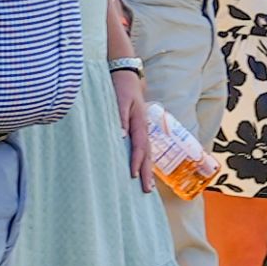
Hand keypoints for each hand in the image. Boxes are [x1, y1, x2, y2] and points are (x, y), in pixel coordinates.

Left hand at [114, 69, 153, 189]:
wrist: (125, 74)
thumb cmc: (121, 86)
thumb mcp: (119, 98)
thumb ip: (120, 117)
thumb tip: (121, 136)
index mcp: (139, 121)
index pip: (139, 145)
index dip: (136, 161)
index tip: (133, 175)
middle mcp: (143, 127)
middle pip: (147, 153)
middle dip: (147, 173)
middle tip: (147, 191)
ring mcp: (142, 128)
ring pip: (146, 152)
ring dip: (147, 170)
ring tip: (147, 187)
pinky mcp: (137, 128)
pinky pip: (142, 148)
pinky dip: (143, 161)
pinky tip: (141, 170)